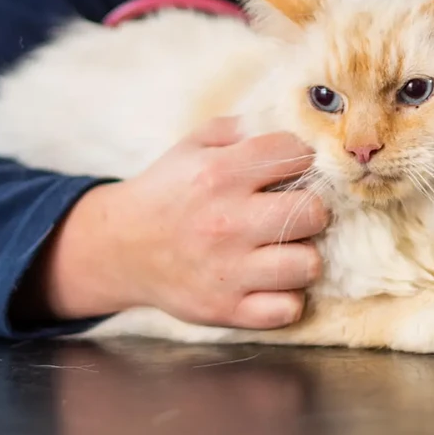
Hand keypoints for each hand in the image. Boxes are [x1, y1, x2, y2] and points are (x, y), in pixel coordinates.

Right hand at [38, 117, 328, 329]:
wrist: (119, 248)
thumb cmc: (166, 191)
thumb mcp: (192, 145)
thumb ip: (241, 129)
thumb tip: (292, 125)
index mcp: (219, 174)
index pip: (296, 155)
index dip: (301, 158)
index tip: (291, 169)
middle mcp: (226, 222)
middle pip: (313, 212)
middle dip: (311, 207)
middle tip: (293, 211)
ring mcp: (228, 270)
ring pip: (309, 264)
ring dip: (303, 255)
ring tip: (284, 249)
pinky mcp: (226, 309)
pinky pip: (287, 309)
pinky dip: (286, 297)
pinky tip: (273, 282)